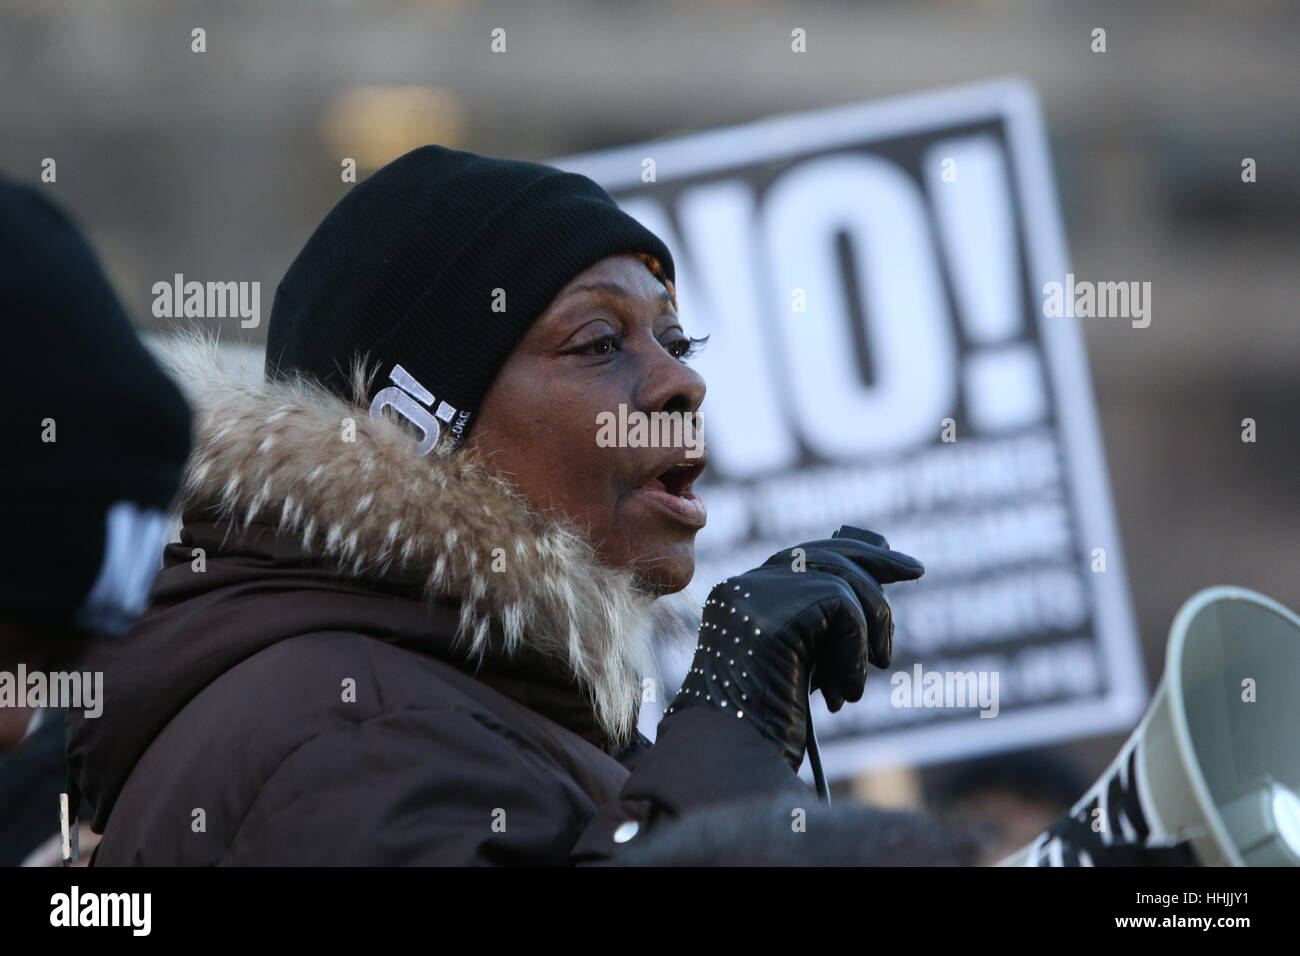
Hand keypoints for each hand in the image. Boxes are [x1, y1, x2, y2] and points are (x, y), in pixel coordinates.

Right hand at [665, 530, 922, 771]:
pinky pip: (844, 605)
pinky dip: (857, 650)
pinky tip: (847, 691)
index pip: (802, 558)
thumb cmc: (763, 726)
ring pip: (840, 578)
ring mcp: (756, 592)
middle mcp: (745, 587)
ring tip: (871, 673)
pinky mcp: (774, 608)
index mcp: (743, 598)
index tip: (894, 562)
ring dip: (871, 627)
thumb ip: (823, 628)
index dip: (851, 556)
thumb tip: (874, 595)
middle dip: (874, 560)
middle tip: (916, 570)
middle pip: (822, 553)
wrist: (730, 756)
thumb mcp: (800, 666)